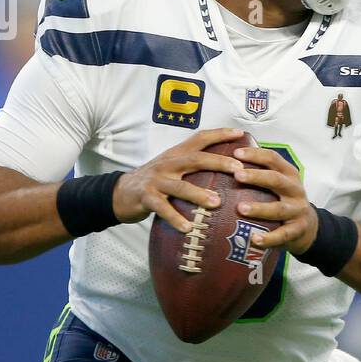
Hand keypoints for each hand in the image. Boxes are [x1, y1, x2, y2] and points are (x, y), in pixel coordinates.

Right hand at [112, 127, 244, 232]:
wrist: (120, 192)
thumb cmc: (155, 181)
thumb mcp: (172, 167)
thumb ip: (194, 166)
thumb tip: (228, 170)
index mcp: (176, 154)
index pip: (200, 139)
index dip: (219, 134)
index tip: (240, 133)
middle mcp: (168, 164)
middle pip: (195, 159)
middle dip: (219, 162)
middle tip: (239, 170)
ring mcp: (156, 180)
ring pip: (180, 186)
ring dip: (199, 194)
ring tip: (216, 203)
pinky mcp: (145, 197)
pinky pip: (162, 208)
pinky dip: (175, 218)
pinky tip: (188, 228)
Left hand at [230, 145, 318, 253]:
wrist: (308, 226)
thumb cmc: (284, 200)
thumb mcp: (278, 184)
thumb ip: (260, 174)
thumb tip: (225, 162)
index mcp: (289, 174)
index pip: (273, 159)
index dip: (256, 155)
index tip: (236, 153)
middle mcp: (295, 190)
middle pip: (276, 180)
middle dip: (256, 177)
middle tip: (236, 175)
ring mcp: (298, 211)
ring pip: (278, 209)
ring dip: (259, 208)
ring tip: (240, 208)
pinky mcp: (297, 230)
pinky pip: (282, 235)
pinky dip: (268, 238)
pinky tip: (254, 239)